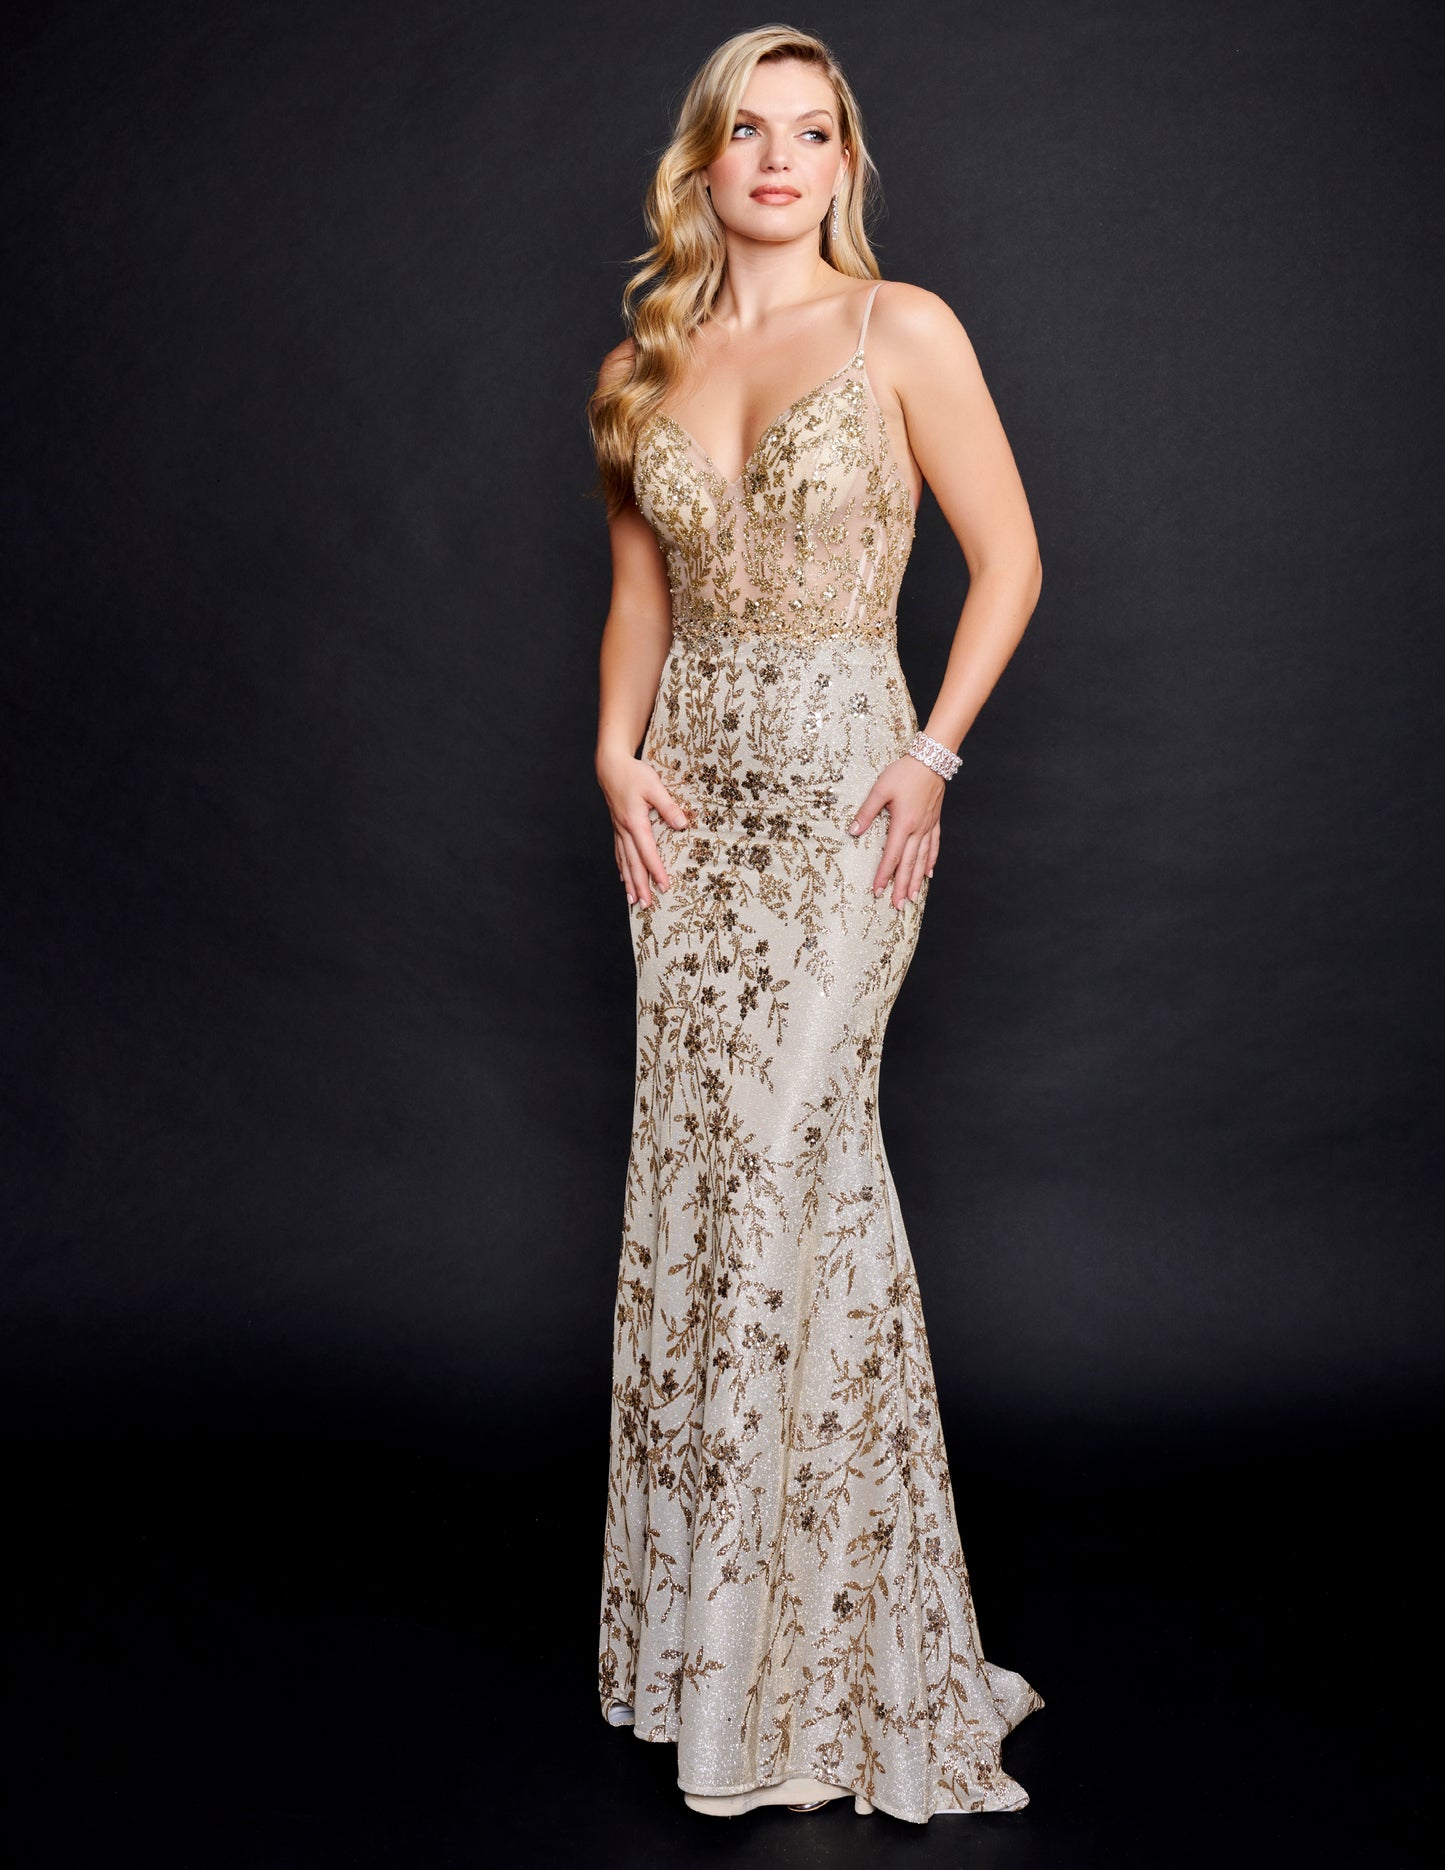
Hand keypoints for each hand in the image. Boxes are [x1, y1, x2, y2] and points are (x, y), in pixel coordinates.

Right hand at [596, 748, 689, 907]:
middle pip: (633, 863)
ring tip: (633, 901)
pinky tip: (623, 878)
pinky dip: (621, 868)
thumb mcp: (654, 786)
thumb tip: (682, 825)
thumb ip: (668, 806)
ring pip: (624, 862)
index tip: (664, 887)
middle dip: (640, 886)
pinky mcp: (617, 827)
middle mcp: (624, 830)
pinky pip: (618, 853)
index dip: (656, 871)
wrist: (610, 766)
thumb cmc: (633, 773)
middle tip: (647, 905)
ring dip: (629, 882)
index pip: (647, 852)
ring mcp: (618, 830)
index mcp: (635, 822)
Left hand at [848, 756, 944, 906]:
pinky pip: (934, 846)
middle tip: (897, 906)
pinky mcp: (935, 821)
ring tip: (913, 898)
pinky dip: (931, 861)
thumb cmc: (905, 772)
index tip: (878, 891)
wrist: (932, 759)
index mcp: (903, 824)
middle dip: (902, 886)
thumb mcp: (880, 789)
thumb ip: (866, 812)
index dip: (884, 875)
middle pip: (909, 864)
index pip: (891, 856)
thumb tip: (853, 832)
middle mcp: (918, 830)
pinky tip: (929, 873)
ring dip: (917, 880)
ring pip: (922, 859)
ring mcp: (928, 827)